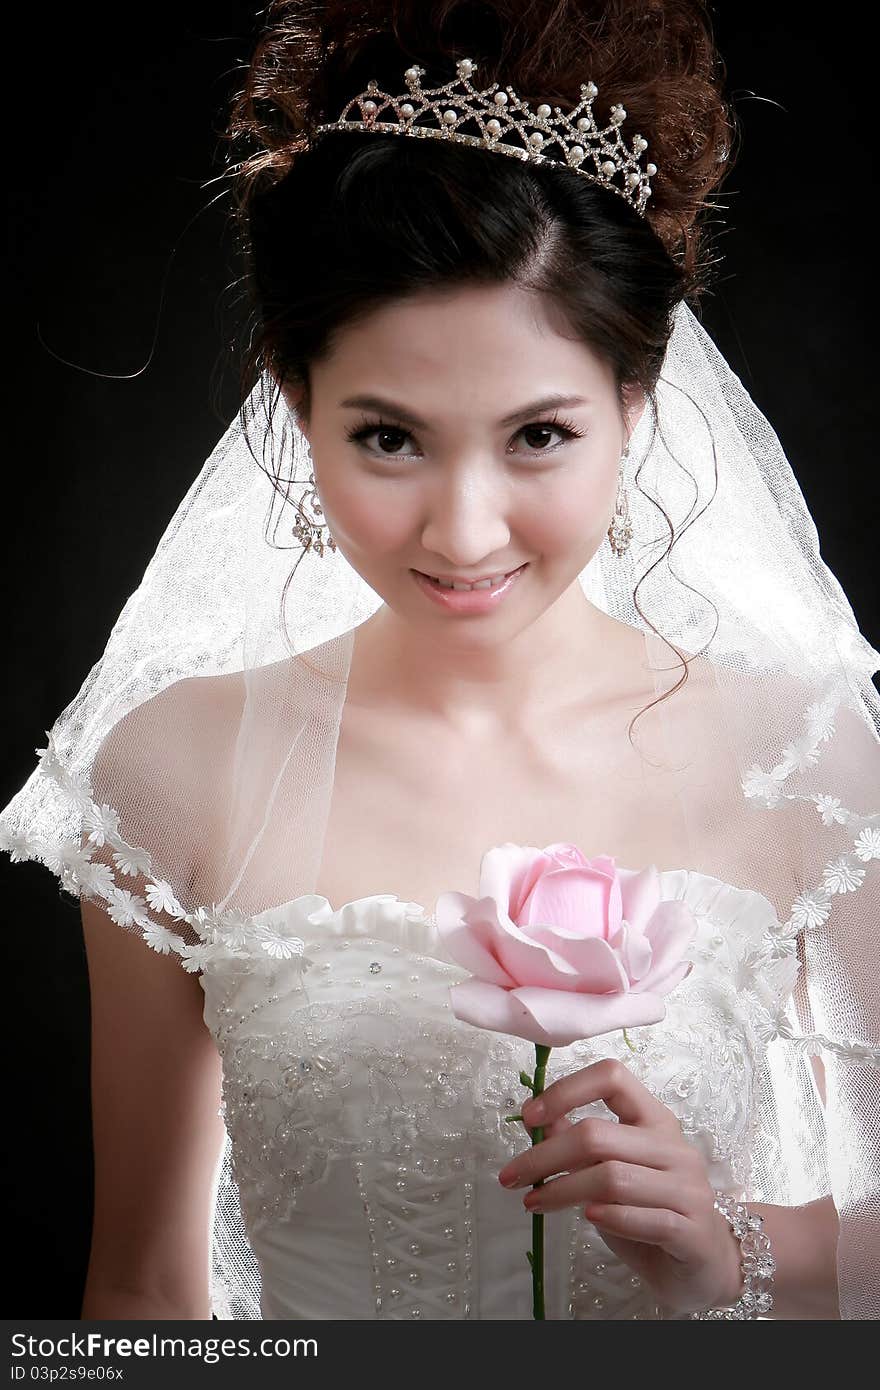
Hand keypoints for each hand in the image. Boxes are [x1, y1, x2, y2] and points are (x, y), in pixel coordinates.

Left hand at [496, 1057, 742, 1316]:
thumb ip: (582, 1144)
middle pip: (598, 1134)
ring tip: (534, 1202)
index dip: (567, 1090)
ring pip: (613, 1177)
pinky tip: (587, 1218)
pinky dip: (609, 1216)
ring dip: (564, 1190)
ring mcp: (688, 1187)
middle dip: (545, 1155)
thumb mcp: (613, 1170)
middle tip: (511, 1177)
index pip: (613, 1077)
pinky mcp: (692, 1230)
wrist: (706, 1264)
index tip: (530, 1115)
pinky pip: (644, 1217)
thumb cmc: (651, 1210)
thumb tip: (537, 1119)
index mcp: (654, 1119)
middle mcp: (673, 1146)